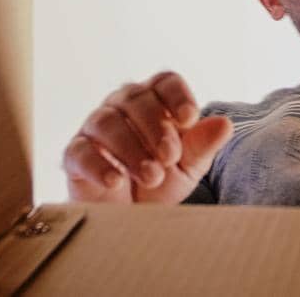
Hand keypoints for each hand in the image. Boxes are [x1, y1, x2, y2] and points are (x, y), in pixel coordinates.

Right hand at [61, 71, 233, 204]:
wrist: (131, 216)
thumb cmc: (161, 179)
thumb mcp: (188, 166)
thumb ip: (203, 145)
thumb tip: (224, 125)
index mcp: (155, 100)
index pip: (165, 82)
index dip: (177, 96)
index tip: (189, 119)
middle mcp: (123, 105)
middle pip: (136, 98)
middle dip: (155, 128)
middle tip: (169, 157)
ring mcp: (95, 127)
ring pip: (107, 122)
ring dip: (131, 149)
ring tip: (152, 175)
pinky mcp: (75, 154)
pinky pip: (81, 151)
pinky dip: (98, 165)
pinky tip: (116, 181)